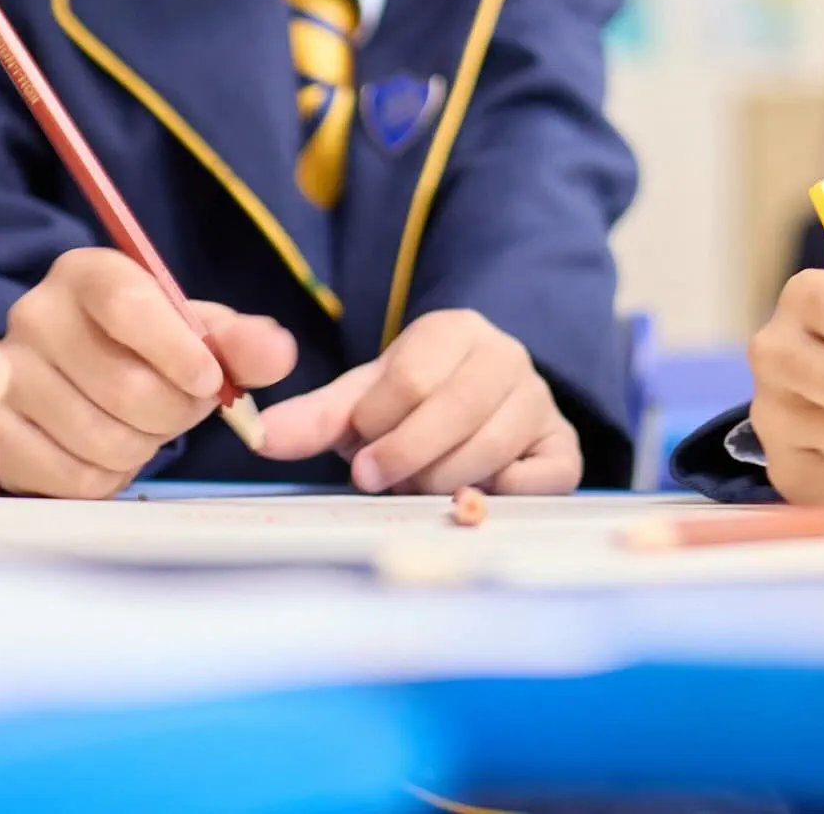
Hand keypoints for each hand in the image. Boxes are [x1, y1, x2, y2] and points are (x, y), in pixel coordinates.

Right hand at [0, 248, 296, 497]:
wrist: (68, 368)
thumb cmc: (142, 344)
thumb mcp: (192, 328)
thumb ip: (240, 339)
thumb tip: (278, 354)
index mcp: (86, 274)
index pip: (132, 308)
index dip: (182, 354)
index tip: (209, 381)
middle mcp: (33, 317)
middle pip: (126, 388)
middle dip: (177, 412)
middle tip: (185, 407)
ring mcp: (4, 380)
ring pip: (103, 440)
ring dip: (145, 447)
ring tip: (145, 426)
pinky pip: (75, 480)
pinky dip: (111, 476)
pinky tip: (112, 450)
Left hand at [253, 309, 579, 493]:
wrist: (477, 405)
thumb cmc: (413, 405)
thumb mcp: (365, 400)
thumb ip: (316, 417)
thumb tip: (259, 435)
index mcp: (455, 330)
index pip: (412, 378)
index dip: (376, 424)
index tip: (356, 457)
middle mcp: (507, 357)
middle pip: (455, 412)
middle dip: (405, 456)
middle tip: (374, 480)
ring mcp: (541, 401)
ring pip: (493, 448)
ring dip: (443, 479)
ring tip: (417, 485)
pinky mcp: (563, 446)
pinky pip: (543, 477)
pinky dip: (504, 492)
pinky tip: (471, 492)